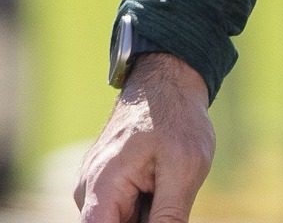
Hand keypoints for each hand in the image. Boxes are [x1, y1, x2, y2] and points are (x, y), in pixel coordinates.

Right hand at [75, 53, 214, 222]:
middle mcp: (89, 192)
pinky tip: (164, 182)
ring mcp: (97, 189)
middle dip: (145, 217)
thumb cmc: (176, 118)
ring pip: (124, 220)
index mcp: (102, 187)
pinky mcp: (109, 187)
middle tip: (167, 189)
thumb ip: (169, 215)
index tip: (151, 213)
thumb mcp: (185, 167)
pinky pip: (126, 210)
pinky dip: (148, 206)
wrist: (167, 81)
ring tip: (167, 180)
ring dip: (149, 213)